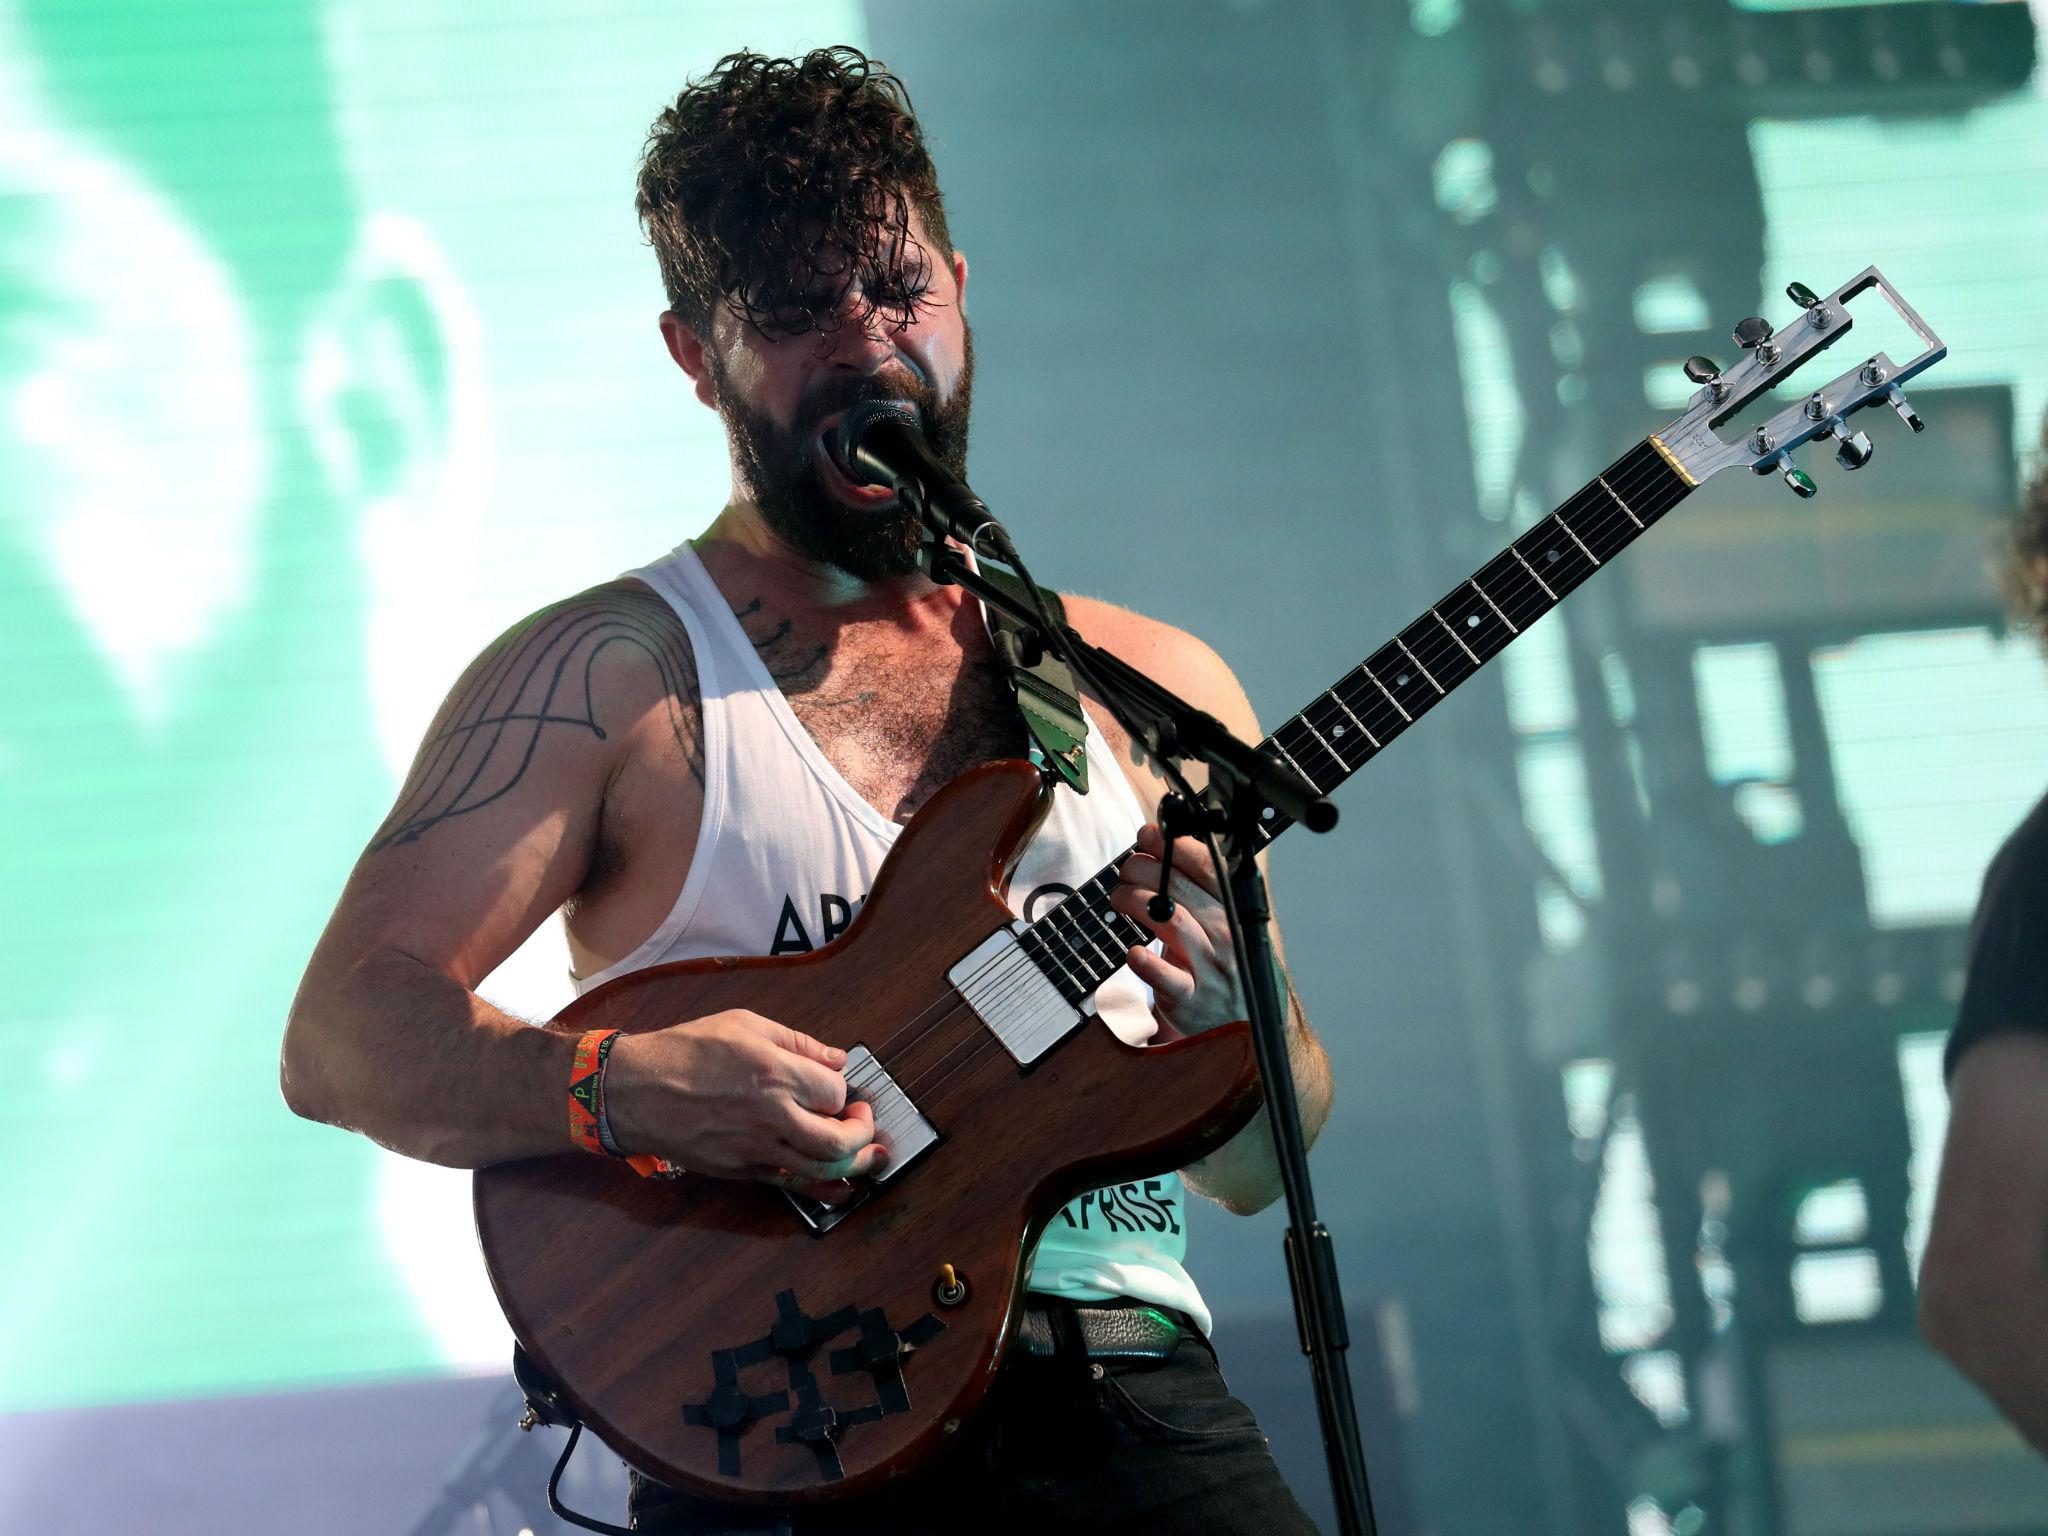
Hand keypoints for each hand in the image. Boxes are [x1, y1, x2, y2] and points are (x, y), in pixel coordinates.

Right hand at [602, 1010, 883, 1200]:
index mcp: (774, 1074)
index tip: (838, 1086)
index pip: (835, 1092)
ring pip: (820, 1170)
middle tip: (863, 1121)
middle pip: (838, 1140)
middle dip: (862, 1133)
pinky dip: (821, 1187)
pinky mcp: (740, 1170)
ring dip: (853, 1165)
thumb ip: (797, 1042)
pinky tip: (839, 1185)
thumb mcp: (744, 1024)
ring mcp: (755, 1149)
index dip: (844, 1090)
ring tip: (868, 1156)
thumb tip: (837, 1058)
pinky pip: (790, 1185)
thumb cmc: (684, 1052)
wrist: (634, 1091)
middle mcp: (770, 1116)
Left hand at [1110, 823, 1245, 1035]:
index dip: (1173, 845)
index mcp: (1236, 909)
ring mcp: (1210, 966)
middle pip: (1178, 887)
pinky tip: (1133, 951)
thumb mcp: (1228, 923)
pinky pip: (1166, 977)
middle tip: (1126, 869)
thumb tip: (1165, 850)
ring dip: (1135, 901)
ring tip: (1119, 896)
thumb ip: (1203, 891)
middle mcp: (1227, 933)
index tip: (1148, 836)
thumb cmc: (1230, 965)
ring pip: (1169, 920)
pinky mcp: (1190, 997)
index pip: (1206, 866)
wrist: (1247, 1022)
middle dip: (1142, 868)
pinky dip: (1147, 962)